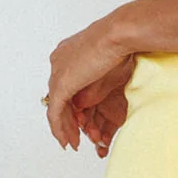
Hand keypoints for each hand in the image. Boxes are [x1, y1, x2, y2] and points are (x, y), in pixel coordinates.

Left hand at [45, 21, 129, 150]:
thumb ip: (97, 79)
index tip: (80, 119)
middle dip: (66, 119)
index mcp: (68, 53)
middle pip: (58, 97)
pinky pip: (55, 112)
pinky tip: (67, 140)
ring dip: (64, 128)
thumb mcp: (108, 62)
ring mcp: (58, 72)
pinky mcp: (62, 84)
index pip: (64, 84)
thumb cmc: (121, 42)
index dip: (70, 104)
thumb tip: (97, 94)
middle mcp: (58, 61)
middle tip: (73, 136)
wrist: (119, 34)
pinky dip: (60, 128)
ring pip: (55, 107)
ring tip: (71, 143)